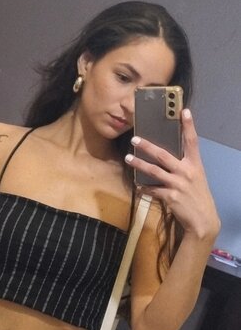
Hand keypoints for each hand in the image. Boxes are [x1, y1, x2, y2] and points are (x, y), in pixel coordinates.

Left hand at [125, 109, 220, 240]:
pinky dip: (143, 188)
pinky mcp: (170, 196)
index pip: (192, 141)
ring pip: (153, 171)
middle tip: (135, 139)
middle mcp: (186, 171)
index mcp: (194, 164)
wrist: (202, 219)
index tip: (184, 111)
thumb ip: (184, 166)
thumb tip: (168, 157)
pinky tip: (136, 186)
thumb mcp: (196, 177)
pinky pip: (152, 190)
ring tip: (128, 158)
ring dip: (139, 164)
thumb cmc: (197, 196)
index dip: (188, 125)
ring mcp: (177, 184)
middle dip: (147, 146)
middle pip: (163, 155)